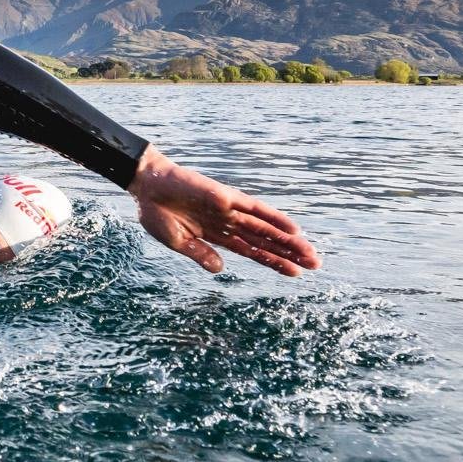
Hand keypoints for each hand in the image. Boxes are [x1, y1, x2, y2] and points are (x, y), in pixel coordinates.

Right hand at [127, 146, 319, 276]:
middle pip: (266, 242)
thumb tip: (221, 269)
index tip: (295, 274)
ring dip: (288, 241)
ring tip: (310, 254)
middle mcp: (229, 223)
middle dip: (290, 254)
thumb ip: (200, 255)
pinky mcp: (227, 197)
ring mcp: (230, 210)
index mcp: (217, 237)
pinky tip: (293, 228)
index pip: (253, 252)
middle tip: (316, 265)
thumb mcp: (178, 242)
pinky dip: (275, 219)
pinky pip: (256, 209)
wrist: (146, 187)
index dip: (274, 262)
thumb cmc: (157, 214)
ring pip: (266, 228)